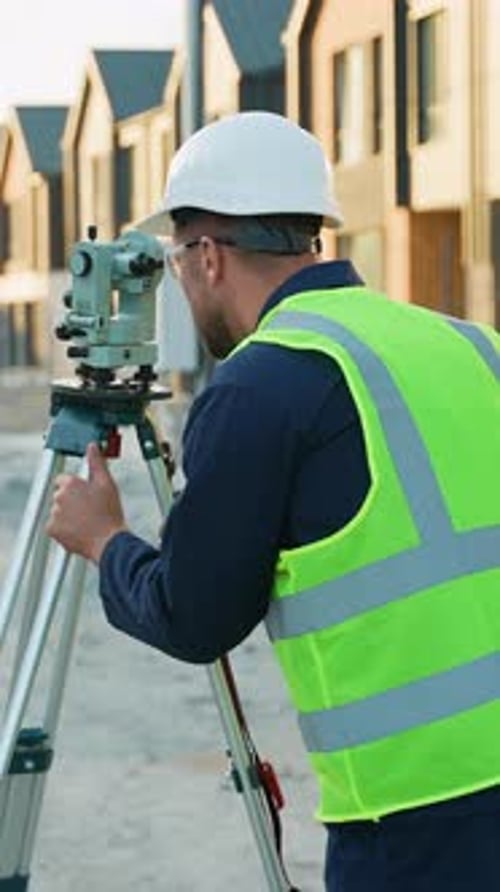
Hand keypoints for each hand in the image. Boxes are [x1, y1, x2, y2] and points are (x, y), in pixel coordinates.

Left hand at [46, 442, 127, 562]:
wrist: (108, 542)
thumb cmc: (110, 513)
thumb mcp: (107, 483)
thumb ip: (97, 462)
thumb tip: (92, 446)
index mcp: (70, 483)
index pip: (63, 480)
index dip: (75, 487)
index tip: (85, 494)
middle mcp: (59, 497)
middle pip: (60, 496)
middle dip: (71, 501)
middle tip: (88, 509)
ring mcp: (54, 514)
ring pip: (58, 511)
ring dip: (68, 515)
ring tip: (86, 521)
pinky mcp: (52, 529)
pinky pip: (55, 526)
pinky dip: (64, 528)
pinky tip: (79, 529)